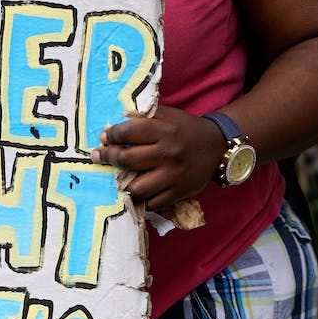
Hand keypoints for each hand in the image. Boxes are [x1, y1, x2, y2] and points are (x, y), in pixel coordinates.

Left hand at [90, 106, 225, 210]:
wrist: (217, 146)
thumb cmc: (185, 128)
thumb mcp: (167, 115)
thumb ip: (143, 118)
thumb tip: (113, 128)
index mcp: (165, 130)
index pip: (127, 132)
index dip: (111, 135)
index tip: (104, 137)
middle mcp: (168, 153)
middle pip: (127, 160)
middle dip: (108, 157)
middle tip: (100, 155)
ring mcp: (174, 176)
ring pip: (137, 188)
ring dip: (122, 184)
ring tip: (116, 178)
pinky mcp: (179, 192)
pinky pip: (153, 203)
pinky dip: (141, 200)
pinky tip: (134, 191)